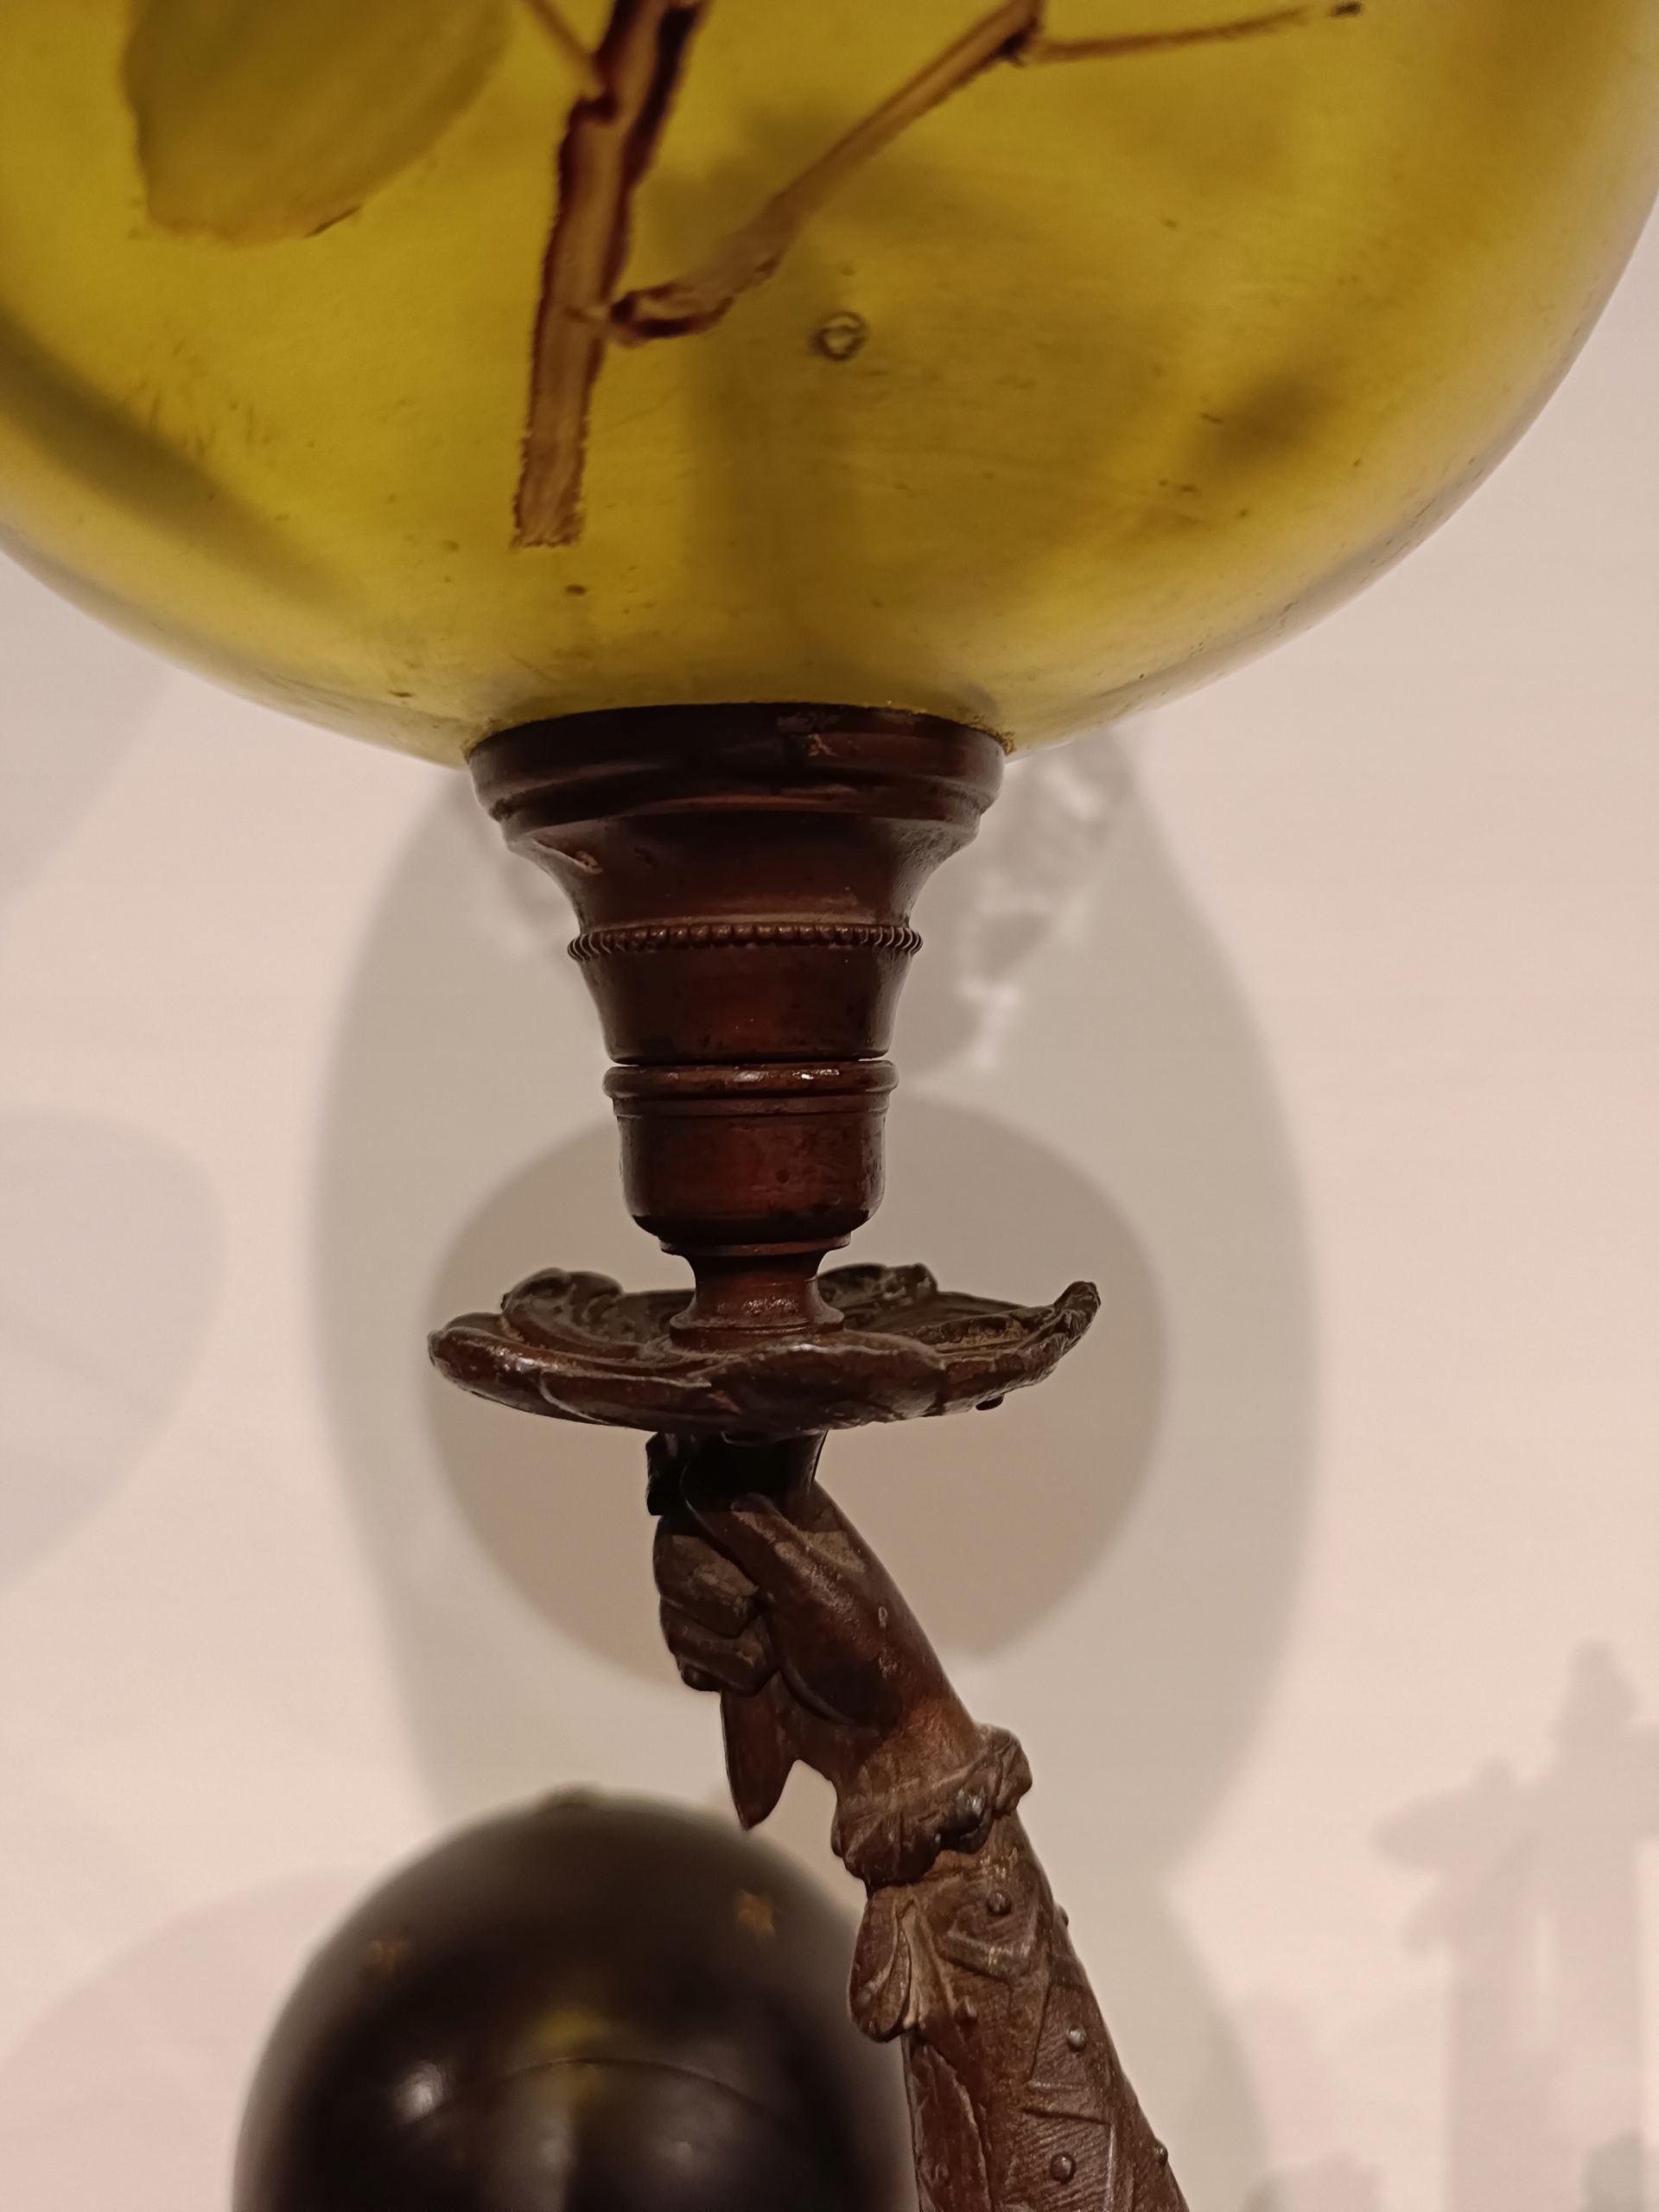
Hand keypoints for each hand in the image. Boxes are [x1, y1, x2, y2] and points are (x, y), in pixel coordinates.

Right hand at [650, 1432, 982, 1837]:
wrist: (879, 1743)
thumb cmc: (871, 1656)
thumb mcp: (811, 1584)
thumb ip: (752, 1530)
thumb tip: (698, 1478)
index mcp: (789, 1513)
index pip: (709, 1485)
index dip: (704, 1524)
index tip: (733, 1561)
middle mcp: (757, 1548)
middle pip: (675, 1547)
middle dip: (711, 1596)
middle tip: (757, 1615)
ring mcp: (739, 1599)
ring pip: (673, 1601)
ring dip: (719, 1644)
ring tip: (770, 1660)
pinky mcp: (725, 1646)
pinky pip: (680, 1644)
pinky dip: (711, 1669)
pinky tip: (753, 1682)